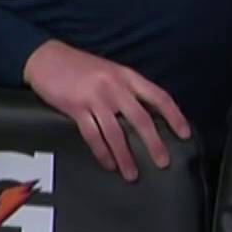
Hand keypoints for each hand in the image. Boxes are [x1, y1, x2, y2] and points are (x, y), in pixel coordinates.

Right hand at [23, 40, 189, 180]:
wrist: (46, 57)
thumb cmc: (80, 67)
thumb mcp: (111, 71)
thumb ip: (129, 90)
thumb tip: (149, 117)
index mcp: (127, 77)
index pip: (159, 97)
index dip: (174, 116)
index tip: (185, 134)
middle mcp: (114, 87)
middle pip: (141, 119)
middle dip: (154, 143)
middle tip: (163, 162)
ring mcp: (95, 97)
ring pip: (116, 133)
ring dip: (126, 156)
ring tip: (132, 174)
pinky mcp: (76, 107)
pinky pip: (93, 135)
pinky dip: (102, 153)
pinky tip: (109, 164)